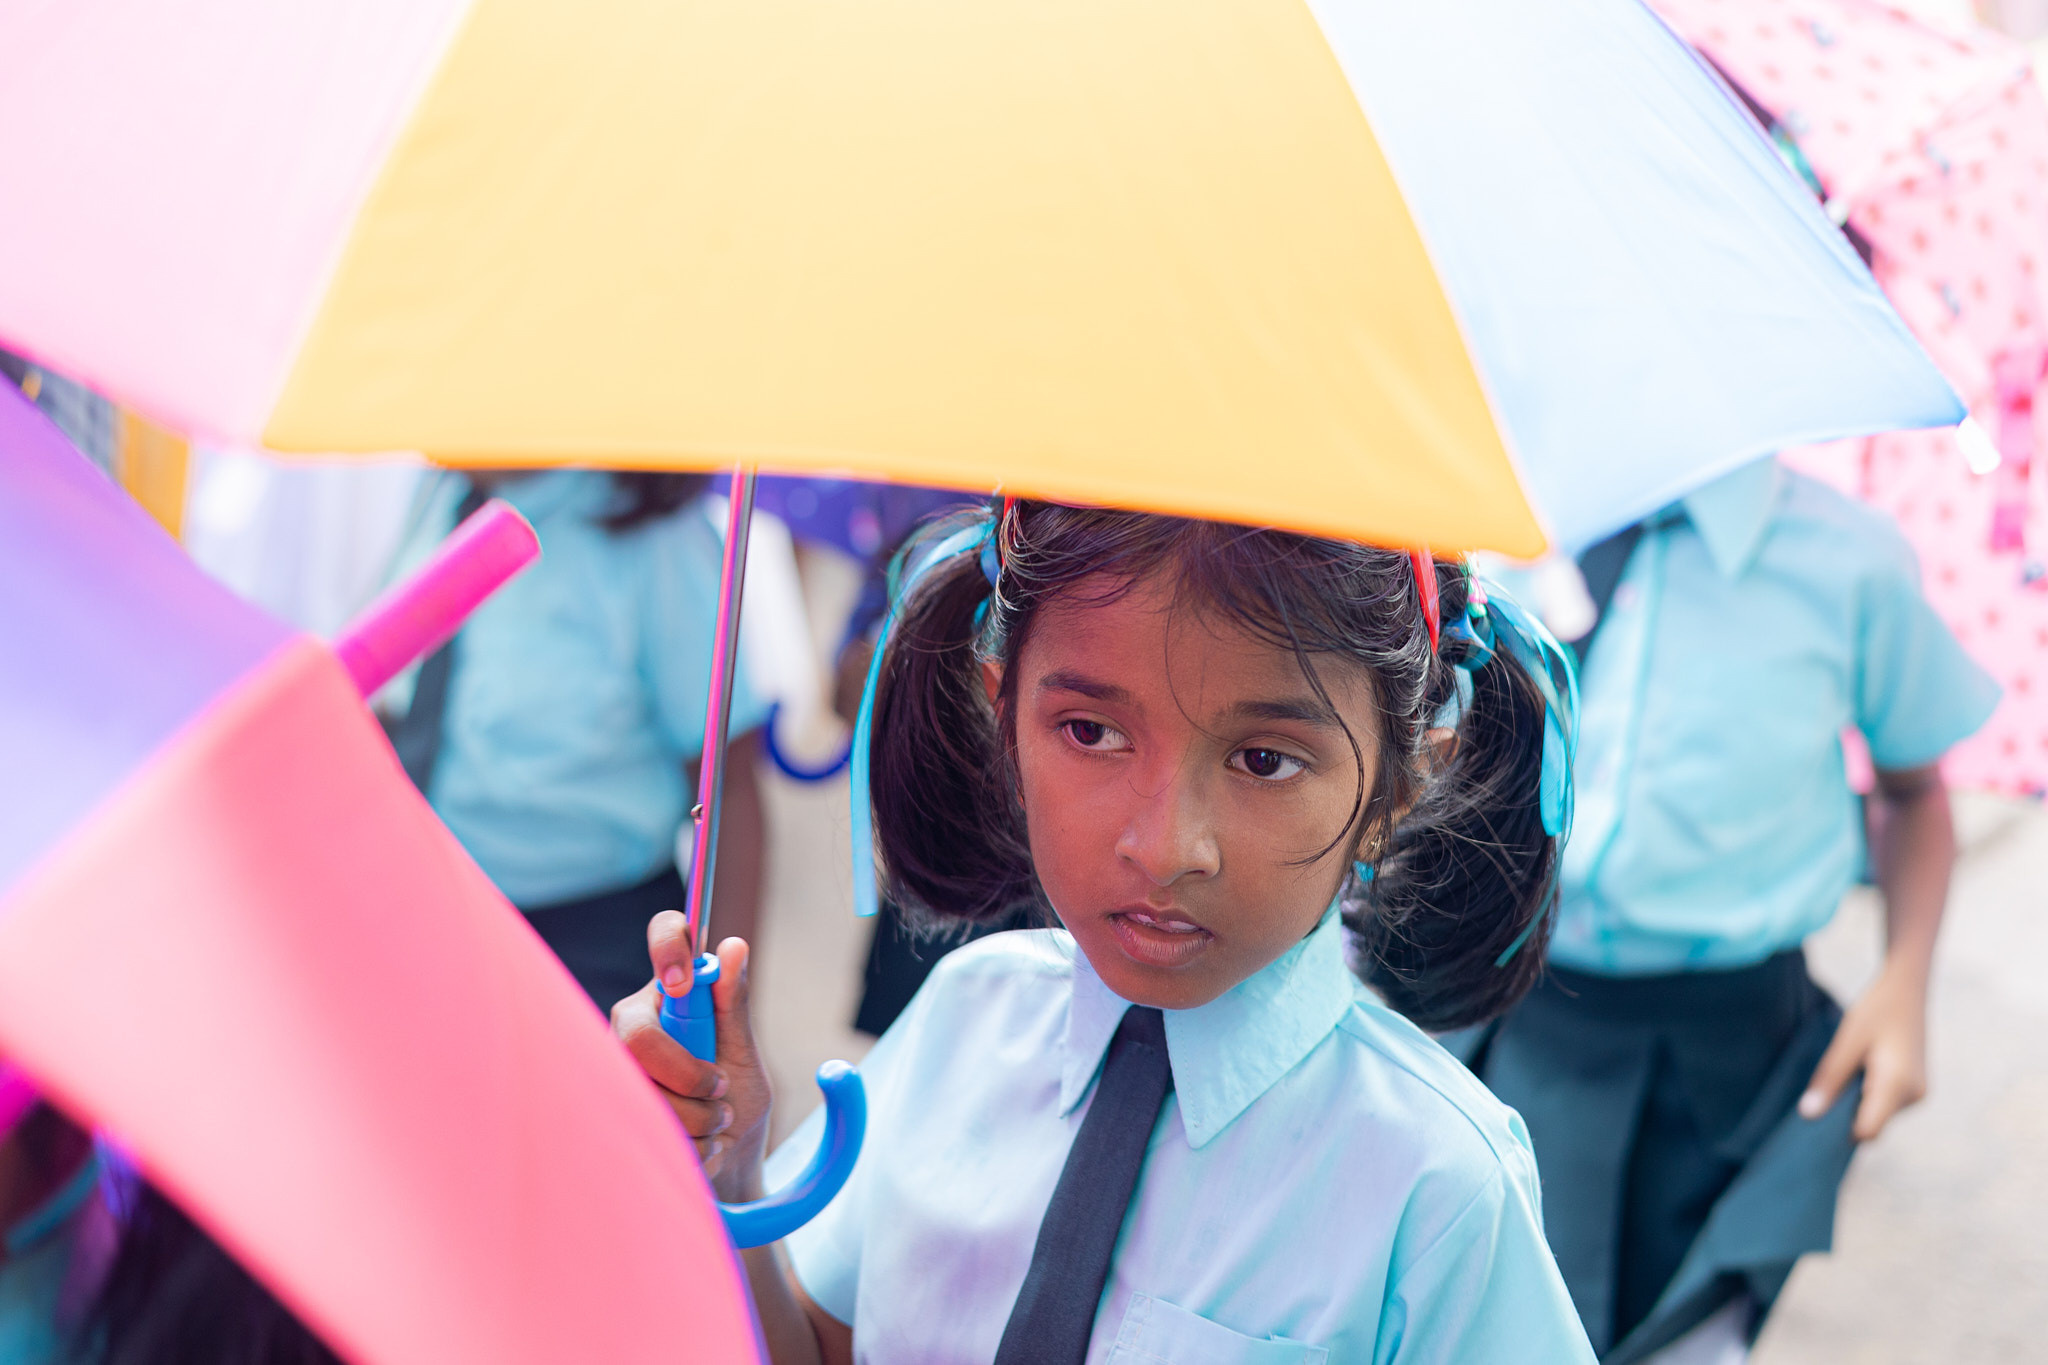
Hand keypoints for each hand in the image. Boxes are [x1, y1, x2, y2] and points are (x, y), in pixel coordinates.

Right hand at [612, 915, 774, 1200]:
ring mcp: (614, 1065)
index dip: (667, 949)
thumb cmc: (735, 1100)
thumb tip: (734, 947)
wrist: (728, 1160)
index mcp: (673, 991)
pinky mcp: (606, 1108)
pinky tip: (694, 1145)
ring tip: (715, 1123)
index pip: (665, 935)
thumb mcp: (743, 1054)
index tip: (683, 985)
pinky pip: (638, 1125)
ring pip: (640, 1089)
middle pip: (636, 1036)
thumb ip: (733, 1006)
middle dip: (688, 1076)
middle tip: (720, 1090)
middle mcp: (636, 1020)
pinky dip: (682, 1143)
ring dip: (694, 1117)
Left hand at [1799, 961, 1928, 1141]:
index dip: (1840, 1130)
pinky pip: (1886, 1104)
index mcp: (1898, 1085)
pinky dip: (1869, 1095)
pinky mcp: (1917, 1089)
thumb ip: (1830, 1080)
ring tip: (1849, 1069)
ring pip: (1878, 1115)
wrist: (1908, 988)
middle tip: (1826, 1086)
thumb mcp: (1846, 1042)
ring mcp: (1919, 1093)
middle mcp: (1914, 1096)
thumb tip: (1808, 1114)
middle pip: (1872, 1125)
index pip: (1868, 1131)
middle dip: (1846, 1114)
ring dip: (1857, 1102)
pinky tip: (1861, 1069)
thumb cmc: (1876, 1010)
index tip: (1817, 1114)